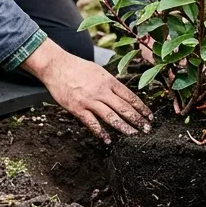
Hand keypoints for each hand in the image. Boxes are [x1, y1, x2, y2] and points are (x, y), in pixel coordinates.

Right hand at [21, 39, 152, 142]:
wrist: (56, 66)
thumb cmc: (77, 67)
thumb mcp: (99, 71)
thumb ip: (110, 83)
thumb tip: (123, 95)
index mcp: (108, 81)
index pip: (130, 96)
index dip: (141, 107)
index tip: (149, 116)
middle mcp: (101, 91)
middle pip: (124, 108)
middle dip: (138, 119)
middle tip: (147, 129)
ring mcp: (89, 100)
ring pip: (111, 117)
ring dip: (124, 127)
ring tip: (133, 135)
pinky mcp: (78, 108)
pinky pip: (92, 123)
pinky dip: (101, 133)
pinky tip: (108, 140)